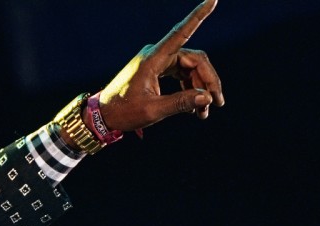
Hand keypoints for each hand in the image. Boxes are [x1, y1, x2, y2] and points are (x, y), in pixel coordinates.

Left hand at [98, 0, 224, 131]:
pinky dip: (189, 88)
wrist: (102, 116)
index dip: (199, 16)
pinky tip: (193, 108)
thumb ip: (180, 103)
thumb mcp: (153, 110)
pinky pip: (181, 73)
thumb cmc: (123, 112)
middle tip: (216, 104)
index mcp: (153, 58)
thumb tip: (206, 98)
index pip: (181, 32)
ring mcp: (157, 61)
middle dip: (207, 81)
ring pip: (190, 68)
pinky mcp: (157, 69)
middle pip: (195, 60)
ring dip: (199, 88)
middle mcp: (156, 54)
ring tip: (203, 113)